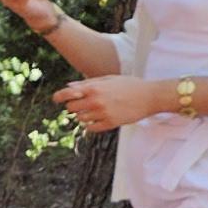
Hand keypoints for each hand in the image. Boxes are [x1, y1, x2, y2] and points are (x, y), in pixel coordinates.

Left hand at [54, 75, 168, 131]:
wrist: (150, 96)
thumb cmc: (130, 85)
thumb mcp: (109, 79)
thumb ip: (88, 83)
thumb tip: (69, 86)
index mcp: (94, 87)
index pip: (67, 93)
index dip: (59, 97)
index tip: (56, 99)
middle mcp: (96, 100)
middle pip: (71, 108)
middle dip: (74, 106)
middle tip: (83, 104)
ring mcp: (103, 113)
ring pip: (80, 119)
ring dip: (84, 115)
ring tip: (95, 111)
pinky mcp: (110, 123)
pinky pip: (91, 128)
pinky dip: (91, 125)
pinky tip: (98, 120)